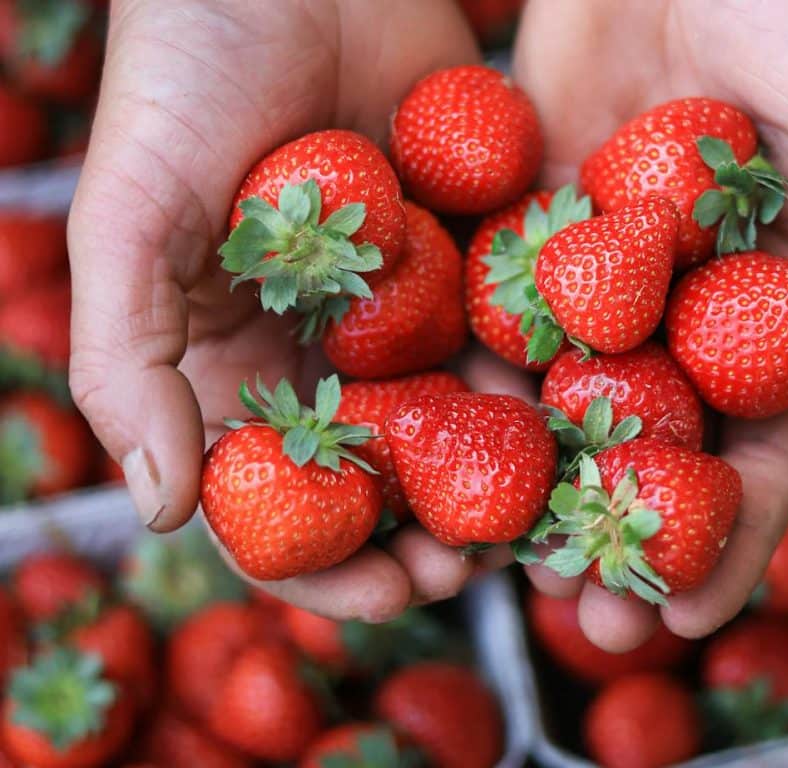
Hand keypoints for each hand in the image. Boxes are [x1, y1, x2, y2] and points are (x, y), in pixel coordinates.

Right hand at [68, 0, 508, 621]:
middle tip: (486, 565)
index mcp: (237, 365)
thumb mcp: (129, 216)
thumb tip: (158, 509)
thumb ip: (126, 362)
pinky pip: (511, 335)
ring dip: (503, 476)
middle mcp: (324, 353)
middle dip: (432, 535)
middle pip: (385, 479)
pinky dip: (544, 379)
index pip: (282, 504)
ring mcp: (403, 310)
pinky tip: (585, 412)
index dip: (335, 564)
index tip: (396, 595)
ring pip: (460, 422)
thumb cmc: (186, 76)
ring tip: (552, 508)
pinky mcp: (469, 257)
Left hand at [513, 0, 787, 649]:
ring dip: (537, 490)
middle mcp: (692, 317)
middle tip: (589, 620)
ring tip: (498, 567)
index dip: (733, 537)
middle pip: (658, 452)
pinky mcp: (530, 244)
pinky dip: (474, 391)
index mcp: (787, 311)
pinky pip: (500, 327)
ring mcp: (606, 287)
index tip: (688, 619)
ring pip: (568, 409)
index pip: (766, 450)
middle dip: (625, 540)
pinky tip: (440, 453)